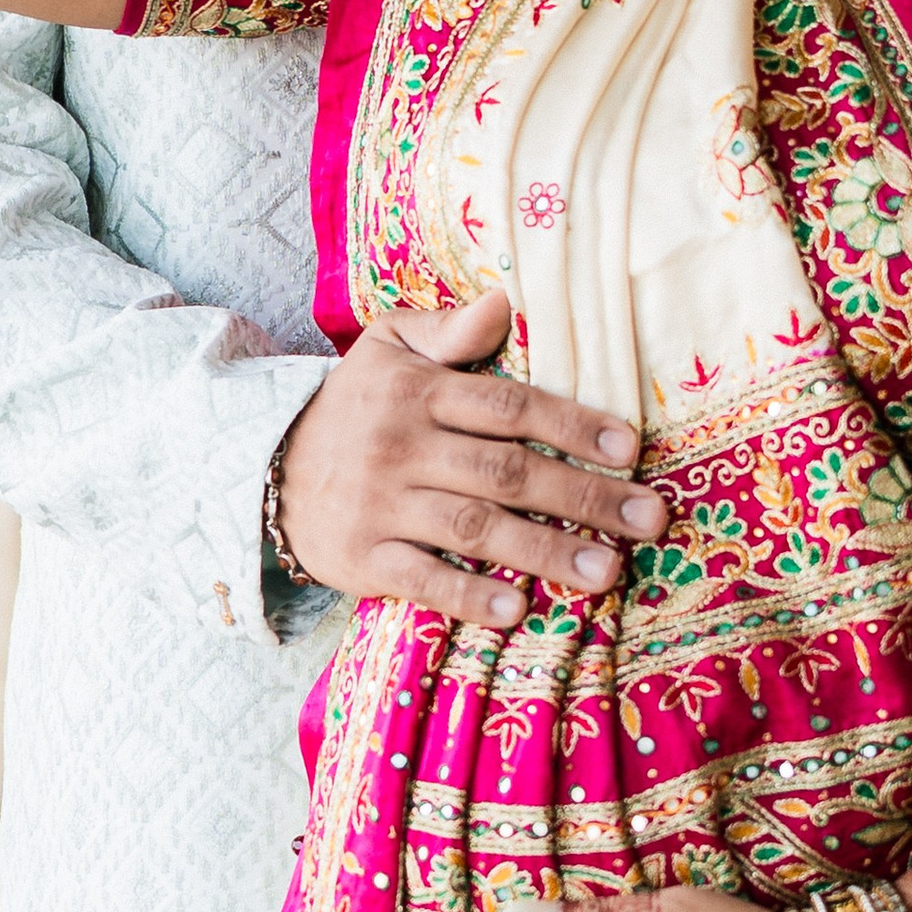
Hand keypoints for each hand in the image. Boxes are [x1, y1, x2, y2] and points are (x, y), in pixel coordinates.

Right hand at [275, 287, 668, 631]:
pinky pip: (421, 578)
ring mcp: (381, 505)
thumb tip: (505, 302)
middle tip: (649, 519)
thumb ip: (447, 330)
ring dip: (544, 550)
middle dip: (583, 496)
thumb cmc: (352, 407)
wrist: (261, 469)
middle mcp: (402, 447)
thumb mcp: (386, 348)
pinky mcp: (362, 559)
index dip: (573, 425)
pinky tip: (518, 609)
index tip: (630, 449)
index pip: (509, 407)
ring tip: (607, 571)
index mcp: (418, 393)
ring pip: (473, 527)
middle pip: (506, 471)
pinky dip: (468, 595)